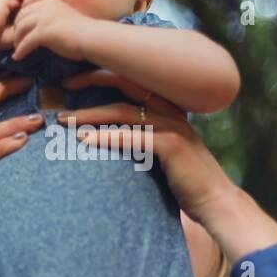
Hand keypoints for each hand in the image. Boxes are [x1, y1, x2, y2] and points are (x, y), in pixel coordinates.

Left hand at [12, 0, 94, 60]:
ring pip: (20, 28)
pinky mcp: (43, 33)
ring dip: (17, 40)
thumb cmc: (81, 29)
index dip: (21, 13)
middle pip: (21, 15)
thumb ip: (50, 13)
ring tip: (17, 49)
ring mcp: (43, 18)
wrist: (92, 37)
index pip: (27, 1)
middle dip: (17, 28)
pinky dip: (20, 50)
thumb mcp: (62, 13)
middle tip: (17, 39)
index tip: (21, 24)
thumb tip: (37, 22)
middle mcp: (44, 5)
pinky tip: (18, 57)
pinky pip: (26, 42)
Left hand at [56, 72, 276, 260]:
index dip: (101, 75)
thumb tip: (104, 136)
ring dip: (90, 115)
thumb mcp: (161, 152)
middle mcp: (170, 110)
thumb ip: (140, 138)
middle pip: (123, 85)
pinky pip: (131, 137)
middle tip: (61, 89)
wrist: (216, 202)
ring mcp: (171, 127)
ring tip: (64, 121)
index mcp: (167, 107)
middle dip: (90, 83)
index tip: (73, 81)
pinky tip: (85, 141)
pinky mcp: (171, 146)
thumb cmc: (186, 181)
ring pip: (122, 112)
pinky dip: (106, 137)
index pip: (130, 79)